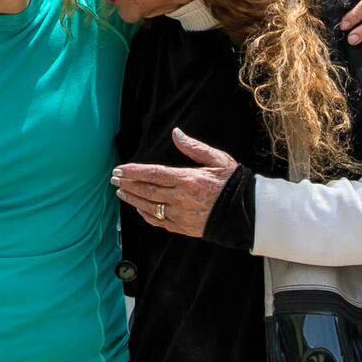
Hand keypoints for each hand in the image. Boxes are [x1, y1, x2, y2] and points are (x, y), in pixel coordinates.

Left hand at [112, 128, 237, 236]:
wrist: (247, 212)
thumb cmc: (232, 183)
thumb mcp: (217, 160)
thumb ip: (194, 147)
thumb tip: (176, 133)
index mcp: (188, 179)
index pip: (153, 174)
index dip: (133, 172)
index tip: (119, 169)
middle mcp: (180, 198)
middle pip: (146, 190)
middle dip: (127, 184)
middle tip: (114, 179)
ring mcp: (180, 215)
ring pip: (149, 207)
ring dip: (132, 199)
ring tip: (121, 192)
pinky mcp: (183, 228)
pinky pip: (159, 222)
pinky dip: (145, 214)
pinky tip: (138, 208)